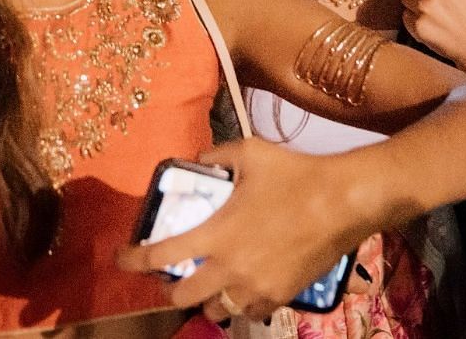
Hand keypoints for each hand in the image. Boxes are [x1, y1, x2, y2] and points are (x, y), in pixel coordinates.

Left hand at [116, 140, 369, 321]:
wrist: (344, 201)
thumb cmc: (295, 174)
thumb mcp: (249, 153)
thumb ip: (215, 157)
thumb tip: (198, 160)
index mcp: (215, 234)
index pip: (159, 255)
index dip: (132, 260)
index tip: (121, 258)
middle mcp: (229, 268)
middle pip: (182, 296)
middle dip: (169, 287)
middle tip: (171, 275)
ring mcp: (255, 288)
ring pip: (216, 310)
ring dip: (207, 298)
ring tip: (211, 283)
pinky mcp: (280, 296)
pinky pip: (249, 313)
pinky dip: (240, 304)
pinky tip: (243, 289)